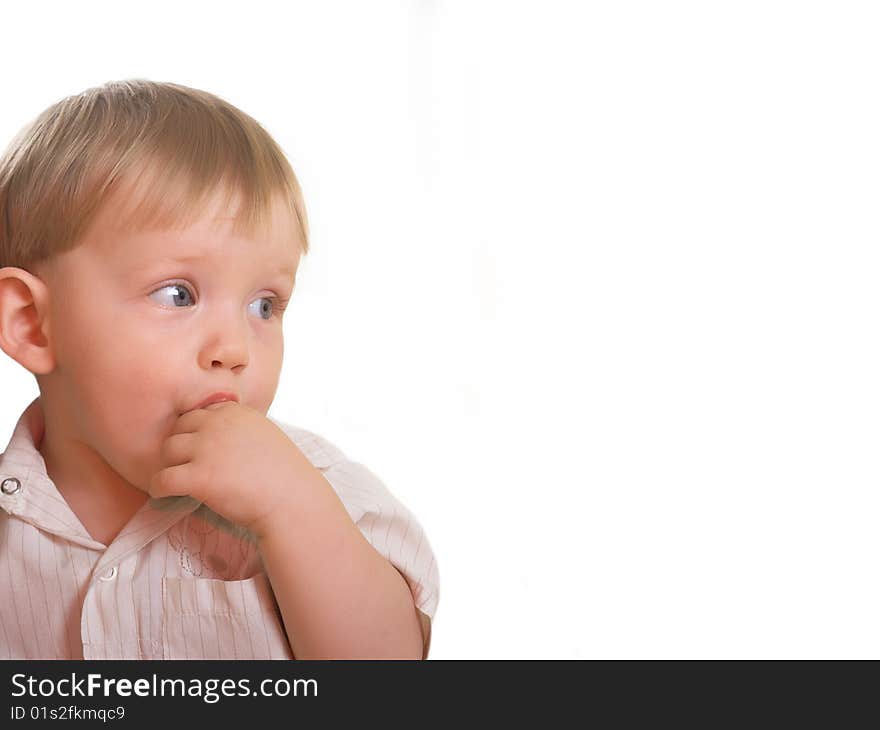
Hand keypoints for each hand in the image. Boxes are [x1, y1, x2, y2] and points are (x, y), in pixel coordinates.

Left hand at [149, 401, 310, 536]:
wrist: (293, 501)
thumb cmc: (285, 474)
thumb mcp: (265, 434)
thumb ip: (239, 428)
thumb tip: (216, 435)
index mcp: (235, 412)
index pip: (198, 413)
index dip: (195, 432)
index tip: (197, 449)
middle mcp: (217, 424)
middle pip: (178, 428)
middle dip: (179, 447)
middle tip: (183, 465)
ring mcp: (206, 449)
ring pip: (167, 451)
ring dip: (169, 465)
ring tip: (176, 480)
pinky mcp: (198, 477)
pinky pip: (162, 479)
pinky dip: (159, 488)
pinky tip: (167, 495)